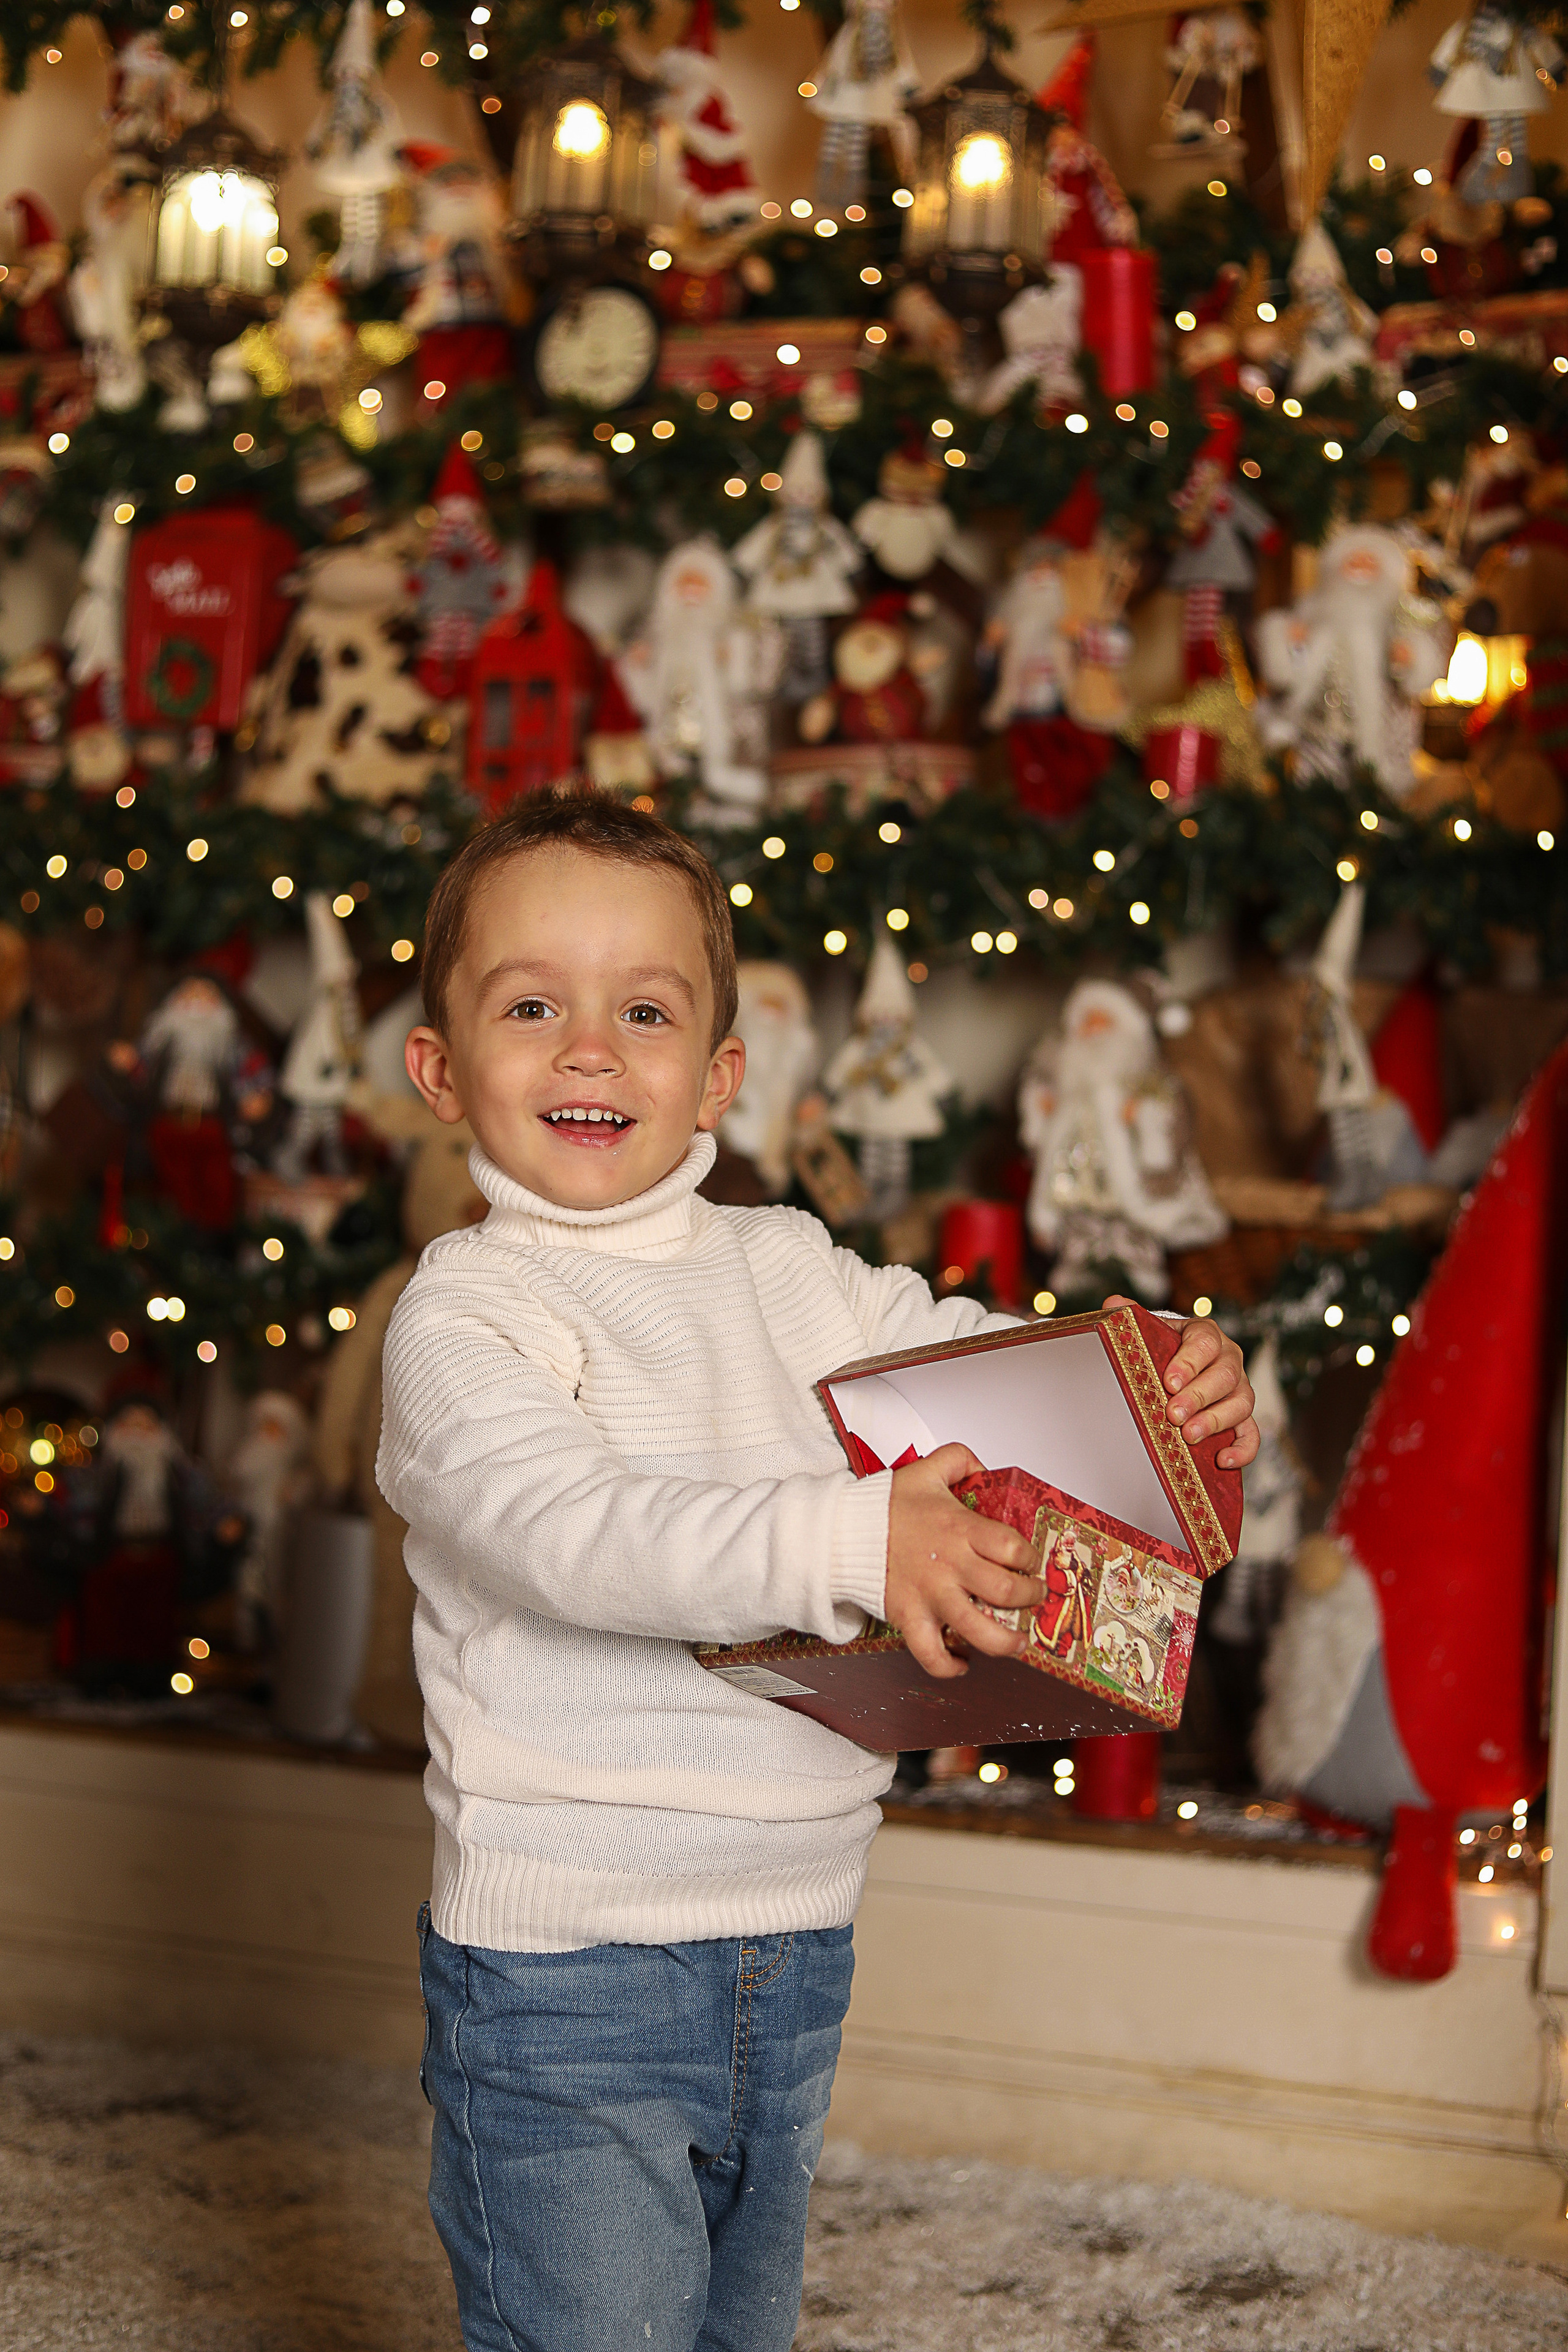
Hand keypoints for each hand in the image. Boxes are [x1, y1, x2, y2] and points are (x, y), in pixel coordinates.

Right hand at [886, 1443, 1045, 1681]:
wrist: (840, 1531)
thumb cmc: (883, 1506)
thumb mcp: (926, 1469)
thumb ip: (960, 1459)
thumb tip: (986, 1469)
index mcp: (958, 1528)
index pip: (1012, 1547)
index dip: (1030, 1558)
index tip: (1031, 1562)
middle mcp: (949, 1566)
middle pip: (1006, 1591)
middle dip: (1029, 1598)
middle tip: (1033, 1597)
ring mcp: (930, 1596)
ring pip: (979, 1631)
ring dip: (1007, 1643)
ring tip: (1018, 1643)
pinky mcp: (909, 1618)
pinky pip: (932, 1654)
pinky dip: (950, 1666)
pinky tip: (963, 1664)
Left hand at [1104, 1295, 1258, 1468]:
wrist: (1181, 1365)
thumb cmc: (1164, 1350)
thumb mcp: (1150, 1331)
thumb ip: (1133, 1318)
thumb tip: (1112, 1305)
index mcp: (1205, 1334)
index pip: (1204, 1342)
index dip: (1188, 1362)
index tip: (1169, 1382)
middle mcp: (1229, 1358)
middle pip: (1225, 1375)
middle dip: (1198, 1397)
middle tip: (1173, 1415)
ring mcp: (1240, 1388)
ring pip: (1241, 1403)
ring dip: (1216, 1421)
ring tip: (1190, 1436)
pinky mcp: (1243, 1416)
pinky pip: (1252, 1433)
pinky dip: (1243, 1449)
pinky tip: (1223, 1460)